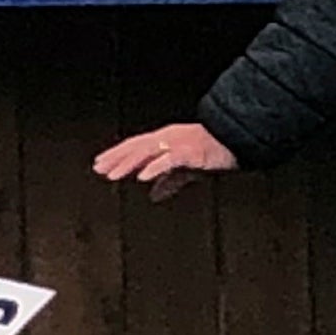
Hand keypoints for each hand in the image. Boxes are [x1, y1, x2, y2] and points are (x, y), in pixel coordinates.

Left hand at [91, 121, 239, 202]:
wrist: (237, 140)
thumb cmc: (212, 151)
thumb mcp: (187, 169)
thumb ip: (170, 181)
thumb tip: (154, 195)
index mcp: (166, 141)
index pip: (136, 147)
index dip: (117, 156)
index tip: (101, 165)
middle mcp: (168, 139)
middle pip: (136, 148)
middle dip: (116, 158)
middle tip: (98, 169)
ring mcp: (178, 143)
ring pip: (147, 152)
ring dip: (129, 163)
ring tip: (114, 174)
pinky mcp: (190, 151)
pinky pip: (169, 159)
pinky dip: (155, 167)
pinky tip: (144, 176)